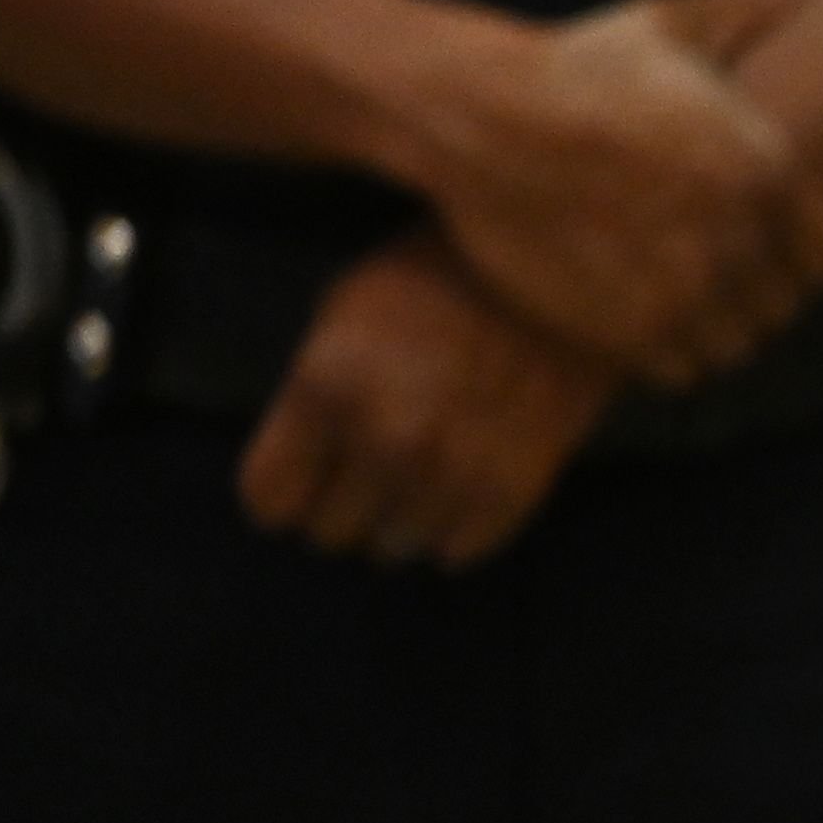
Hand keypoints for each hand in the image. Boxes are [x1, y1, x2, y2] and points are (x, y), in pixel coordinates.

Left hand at [236, 232, 613, 568]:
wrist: (552, 272)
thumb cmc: (432, 279)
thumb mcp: (342, 313)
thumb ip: (313, 396)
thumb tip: (306, 468)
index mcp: (327, 388)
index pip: (270, 500)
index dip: (282, 490)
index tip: (302, 477)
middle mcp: (386, 442)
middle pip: (330, 533)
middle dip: (339, 504)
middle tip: (366, 469)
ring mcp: (452, 472)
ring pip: (394, 548)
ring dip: (397, 518)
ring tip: (418, 474)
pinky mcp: (513, 491)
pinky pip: (457, 550)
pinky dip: (452, 529)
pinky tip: (458, 485)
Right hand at [413, 0, 822, 385]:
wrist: (476, 114)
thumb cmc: (578, 64)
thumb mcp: (670, 22)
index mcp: (767, 171)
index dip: (798, 253)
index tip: (758, 238)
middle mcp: (739, 238)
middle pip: (785, 305)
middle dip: (756, 290)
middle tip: (705, 264)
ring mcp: (685, 290)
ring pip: (739, 344)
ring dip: (716, 326)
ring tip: (673, 289)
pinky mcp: (629, 332)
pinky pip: (686, 371)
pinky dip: (670, 354)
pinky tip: (638, 313)